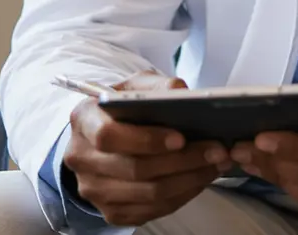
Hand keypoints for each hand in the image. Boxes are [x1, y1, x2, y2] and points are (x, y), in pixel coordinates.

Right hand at [62, 73, 230, 226]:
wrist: (104, 136)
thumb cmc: (123, 109)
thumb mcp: (136, 86)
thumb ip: (157, 86)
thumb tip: (180, 91)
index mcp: (84, 120)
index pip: (108, 135)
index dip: (146, 139)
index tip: (180, 137)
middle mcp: (82, 158)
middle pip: (135, 168)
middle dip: (182, 161)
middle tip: (215, 150)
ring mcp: (94, 189)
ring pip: (148, 193)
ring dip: (189, 180)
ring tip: (215, 164)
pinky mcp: (110, 211)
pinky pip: (152, 210)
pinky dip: (182, 195)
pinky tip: (199, 178)